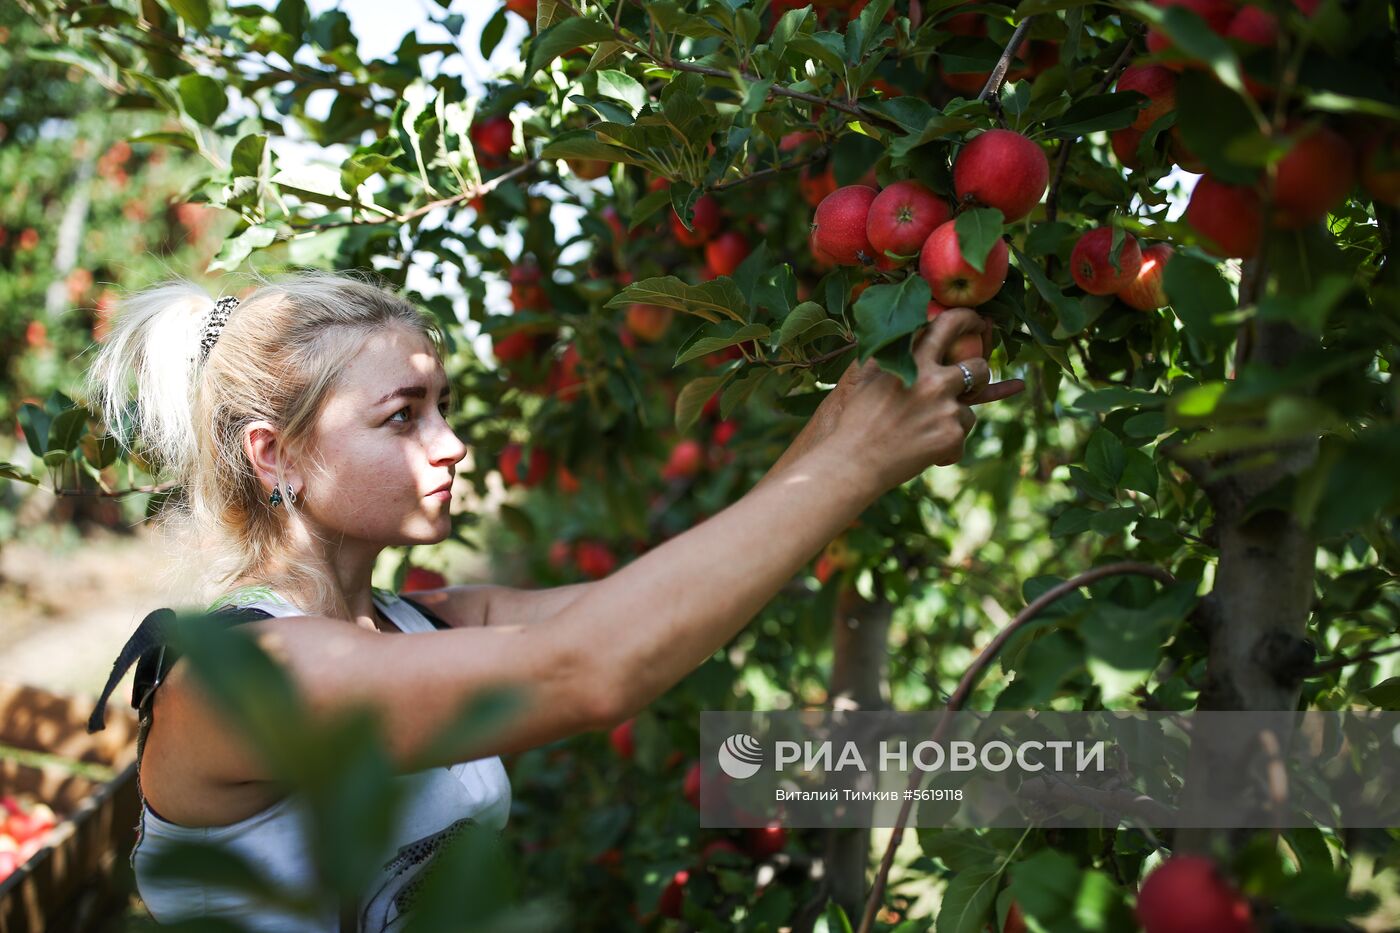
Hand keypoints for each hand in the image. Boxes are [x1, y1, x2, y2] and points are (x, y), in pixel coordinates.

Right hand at [826, 308, 1024, 488]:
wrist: (853, 463)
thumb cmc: (856, 421)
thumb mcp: (869, 378)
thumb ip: (893, 356)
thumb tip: (910, 335)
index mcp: (913, 361)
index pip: (950, 324)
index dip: (969, 319)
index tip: (977, 323)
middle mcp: (935, 381)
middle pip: (979, 367)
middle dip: (977, 376)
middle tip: (967, 386)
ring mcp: (946, 409)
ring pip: (969, 410)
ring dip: (953, 421)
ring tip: (923, 433)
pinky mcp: (952, 436)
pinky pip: (961, 438)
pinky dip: (946, 447)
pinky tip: (923, 452)